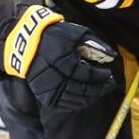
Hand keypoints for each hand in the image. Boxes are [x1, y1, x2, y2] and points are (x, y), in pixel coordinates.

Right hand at [0, 5, 115, 110]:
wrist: (26, 42)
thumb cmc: (54, 35)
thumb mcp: (75, 33)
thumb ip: (95, 44)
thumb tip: (112, 56)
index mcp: (62, 60)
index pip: (87, 74)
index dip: (101, 76)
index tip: (109, 74)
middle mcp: (54, 76)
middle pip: (82, 89)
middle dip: (99, 89)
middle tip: (109, 85)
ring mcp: (47, 88)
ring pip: (74, 100)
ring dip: (90, 98)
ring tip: (99, 91)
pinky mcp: (43, 95)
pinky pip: (63, 105)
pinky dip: (76, 104)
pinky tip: (85, 98)